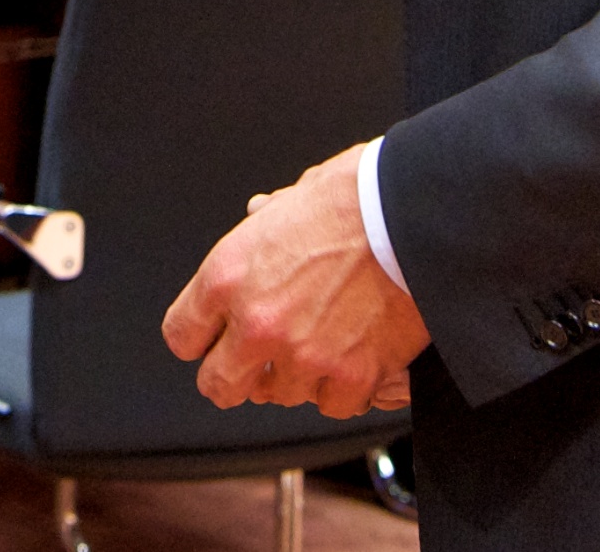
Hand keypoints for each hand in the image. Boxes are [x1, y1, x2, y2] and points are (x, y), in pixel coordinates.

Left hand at [163, 142, 426, 416]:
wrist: (417, 216)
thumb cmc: (361, 196)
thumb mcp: (295, 195)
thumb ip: (267, 219)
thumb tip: (260, 215)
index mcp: (229, 275)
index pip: (181, 335)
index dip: (199, 337)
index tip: (213, 338)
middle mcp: (258, 322)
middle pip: (218, 385)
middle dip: (235, 375)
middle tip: (256, 362)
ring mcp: (303, 355)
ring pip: (279, 395)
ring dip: (295, 375)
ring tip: (320, 344)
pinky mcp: (351, 377)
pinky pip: (331, 405)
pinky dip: (342, 387)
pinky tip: (353, 359)